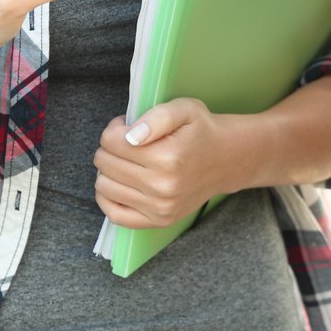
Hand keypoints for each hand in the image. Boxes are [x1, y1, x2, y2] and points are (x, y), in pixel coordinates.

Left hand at [93, 99, 239, 226]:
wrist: (226, 160)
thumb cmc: (201, 131)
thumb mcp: (185, 109)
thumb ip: (157, 117)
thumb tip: (130, 136)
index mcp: (168, 157)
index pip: (111, 142)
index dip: (114, 129)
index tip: (126, 126)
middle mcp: (163, 187)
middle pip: (105, 163)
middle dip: (109, 148)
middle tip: (126, 142)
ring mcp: (160, 208)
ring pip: (104, 187)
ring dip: (107, 170)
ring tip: (125, 160)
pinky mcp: (159, 220)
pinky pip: (116, 215)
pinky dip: (107, 198)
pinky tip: (116, 183)